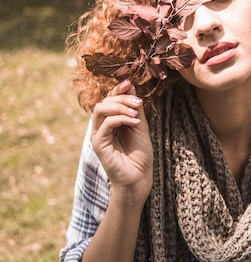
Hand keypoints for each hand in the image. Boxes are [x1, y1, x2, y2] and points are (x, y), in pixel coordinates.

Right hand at [91, 79, 153, 198]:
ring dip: (120, 106)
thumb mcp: (140, 126)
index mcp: (110, 121)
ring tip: (136, 112)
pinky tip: (135, 122)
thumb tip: (130, 86)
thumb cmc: (140, 155)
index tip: (129, 83)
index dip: (117, 89)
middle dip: (122, 98)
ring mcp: (98, 135)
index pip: (109, 99)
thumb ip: (135, 108)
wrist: (139, 178)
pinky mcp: (98, 144)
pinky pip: (106, 124)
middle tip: (138, 102)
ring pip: (100, 109)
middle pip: (104, 101)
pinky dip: (121, 119)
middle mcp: (101, 126)